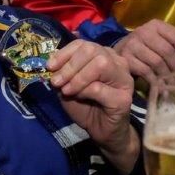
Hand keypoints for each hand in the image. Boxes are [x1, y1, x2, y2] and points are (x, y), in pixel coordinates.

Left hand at [47, 39, 139, 174]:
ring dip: (78, 78)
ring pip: (100, 64)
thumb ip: (62, 72)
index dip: (64, 53)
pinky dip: (83, 92)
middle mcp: (117, 63)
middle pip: (92, 50)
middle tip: (57, 82)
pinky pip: (99, 88)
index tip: (50, 66)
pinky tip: (79, 98)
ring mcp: (123, 79)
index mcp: (104, 55)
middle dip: (70, 66)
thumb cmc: (85, 105)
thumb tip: (51, 62)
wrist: (100, 130)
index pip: (83, 44)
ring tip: (67, 91)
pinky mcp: (124, 97)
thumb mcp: (68, 85)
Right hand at [113, 20, 174, 82]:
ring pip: (157, 63)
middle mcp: (144, 31)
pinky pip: (145, 71)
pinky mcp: (125, 58)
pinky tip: (163, 90)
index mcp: (157, 25)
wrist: (119, 53)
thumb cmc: (146, 48)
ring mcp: (133, 44)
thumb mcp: (162, 42)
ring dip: (169, 79)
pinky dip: (156, 82)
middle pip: (168, 51)